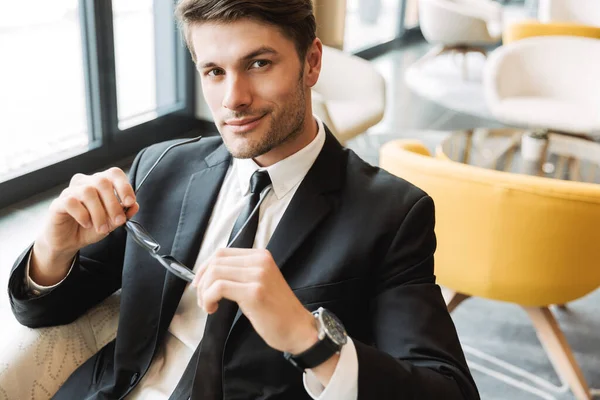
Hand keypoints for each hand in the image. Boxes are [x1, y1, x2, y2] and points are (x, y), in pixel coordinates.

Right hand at [32, 167, 138, 283]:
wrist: (68, 242)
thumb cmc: (90, 228)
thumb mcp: (111, 223)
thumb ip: (124, 213)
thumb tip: (135, 206)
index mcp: (100, 183)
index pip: (114, 173)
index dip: (124, 186)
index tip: (130, 202)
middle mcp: (85, 183)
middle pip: (102, 182)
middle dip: (113, 204)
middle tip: (118, 221)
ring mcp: (70, 191)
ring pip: (88, 192)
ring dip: (99, 213)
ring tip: (102, 228)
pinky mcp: (58, 202)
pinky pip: (71, 202)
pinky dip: (82, 215)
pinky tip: (86, 224)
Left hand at [192, 248, 317, 354]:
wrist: (298, 329)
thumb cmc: (276, 311)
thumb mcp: (258, 283)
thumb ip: (239, 274)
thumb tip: (208, 275)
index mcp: (260, 255)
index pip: (222, 253)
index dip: (205, 268)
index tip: (200, 285)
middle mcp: (260, 260)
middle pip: (216, 261)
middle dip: (202, 281)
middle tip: (203, 300)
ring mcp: (258, 275)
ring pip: (215, 273)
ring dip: (204, 292)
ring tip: (208, 306)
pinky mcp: (254, 292)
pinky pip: (219, 288)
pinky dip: (209, 298)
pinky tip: (213, 309)